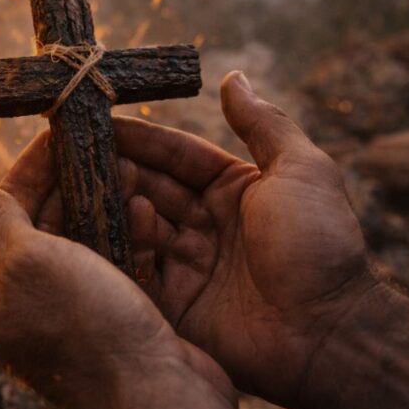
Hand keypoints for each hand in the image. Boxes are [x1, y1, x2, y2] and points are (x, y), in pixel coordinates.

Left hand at [0, 134, 244, 408]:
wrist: (153, 395)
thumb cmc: (84, 326)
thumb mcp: (29, 260)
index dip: (27, 170)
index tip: (58, 135)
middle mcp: (22, 302)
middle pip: (39, 224)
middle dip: (67, 183)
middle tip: (97, 143)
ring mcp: (67, 311)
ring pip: (80, 241)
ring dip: (101, 204)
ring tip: (126, 166)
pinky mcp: (109, 316)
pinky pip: (112, 263)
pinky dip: (127, 236)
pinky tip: (146, 209)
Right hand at [113, 71, 378, 406]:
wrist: (328, 332)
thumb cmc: (318, 245)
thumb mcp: (301, 170)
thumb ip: (264, 124)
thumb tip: (234, 76)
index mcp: (232, 190)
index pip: (176, 155)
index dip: (141, 138)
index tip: (100, 119)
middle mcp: (205, 224)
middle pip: (149, 188)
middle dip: (117, 168)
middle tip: (79, 150)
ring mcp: (187, 265)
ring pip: (138, 226)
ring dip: (116, 203)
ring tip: (90, 182)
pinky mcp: (174, 305)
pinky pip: (138, 270)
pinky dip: (127, 244)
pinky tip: (119, 220)